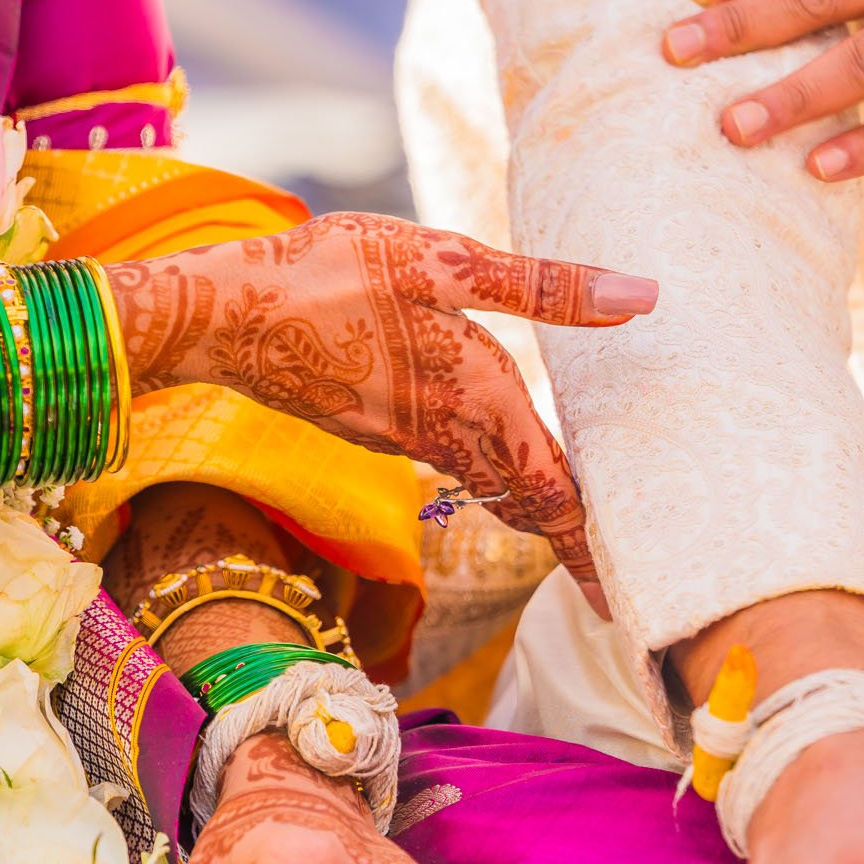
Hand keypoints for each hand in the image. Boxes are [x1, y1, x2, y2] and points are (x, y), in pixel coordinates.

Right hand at [111, 214, 657, 598]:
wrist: (222, 316)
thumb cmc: (332, 274)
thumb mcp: (444, 263)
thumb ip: (544, 288)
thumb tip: (640, 299)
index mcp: (480, 395)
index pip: (554, 493)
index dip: (589, 548)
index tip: (621, 601)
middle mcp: (448, 431)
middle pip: (526, 504)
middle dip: (570, 543)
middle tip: (612, 579)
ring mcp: (407, 437)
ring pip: (489, 484)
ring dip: (534, 507)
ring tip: (577, 516)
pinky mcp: (377, 427)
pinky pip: (451, 460)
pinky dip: (489, 473)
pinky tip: (503, 445)